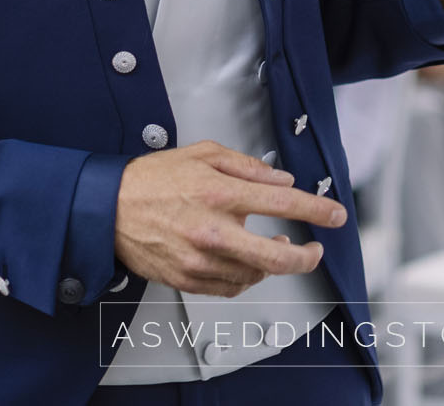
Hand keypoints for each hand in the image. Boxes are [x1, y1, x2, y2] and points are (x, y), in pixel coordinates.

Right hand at [113, 140, 346, 296]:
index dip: (316, 211)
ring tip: (272, 245)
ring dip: (271, 264)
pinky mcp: (188, 279)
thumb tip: (282, 180)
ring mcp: (199, 260)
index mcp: (219, 193)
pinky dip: (246, 277)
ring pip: (254, 275)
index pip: (282, 203)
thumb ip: (247, 167)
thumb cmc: (152, 179)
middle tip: (315, 250)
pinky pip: (230, 288)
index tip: (335, 216)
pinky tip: (246, 262)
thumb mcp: (203, 154)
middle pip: (275, 256)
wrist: (107, 208)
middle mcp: (212, 230)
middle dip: (305, 257)